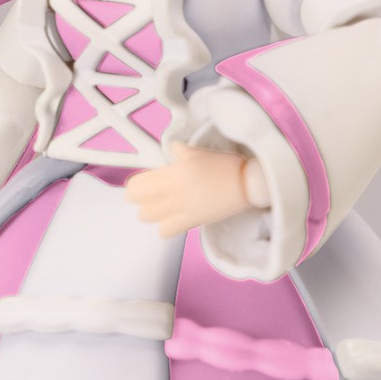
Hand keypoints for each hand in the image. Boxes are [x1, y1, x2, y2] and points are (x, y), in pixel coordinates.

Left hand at [125, 143, 250, 237]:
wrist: (246, 184)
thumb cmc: (227, 167)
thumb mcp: (201, 153)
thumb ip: (182, 152)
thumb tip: (173, 148)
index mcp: (174, 172)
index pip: (139, 183)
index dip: (134, 185)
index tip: (137, 185)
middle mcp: (173, 190)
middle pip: (138, 200)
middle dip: (137, 198)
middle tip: (144, 196)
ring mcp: (181, 207)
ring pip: (147, 217)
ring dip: (148, 213)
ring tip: (156, 208)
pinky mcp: (191, 221)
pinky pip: (165, 231)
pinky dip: (164, 228)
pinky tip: (170, 221)